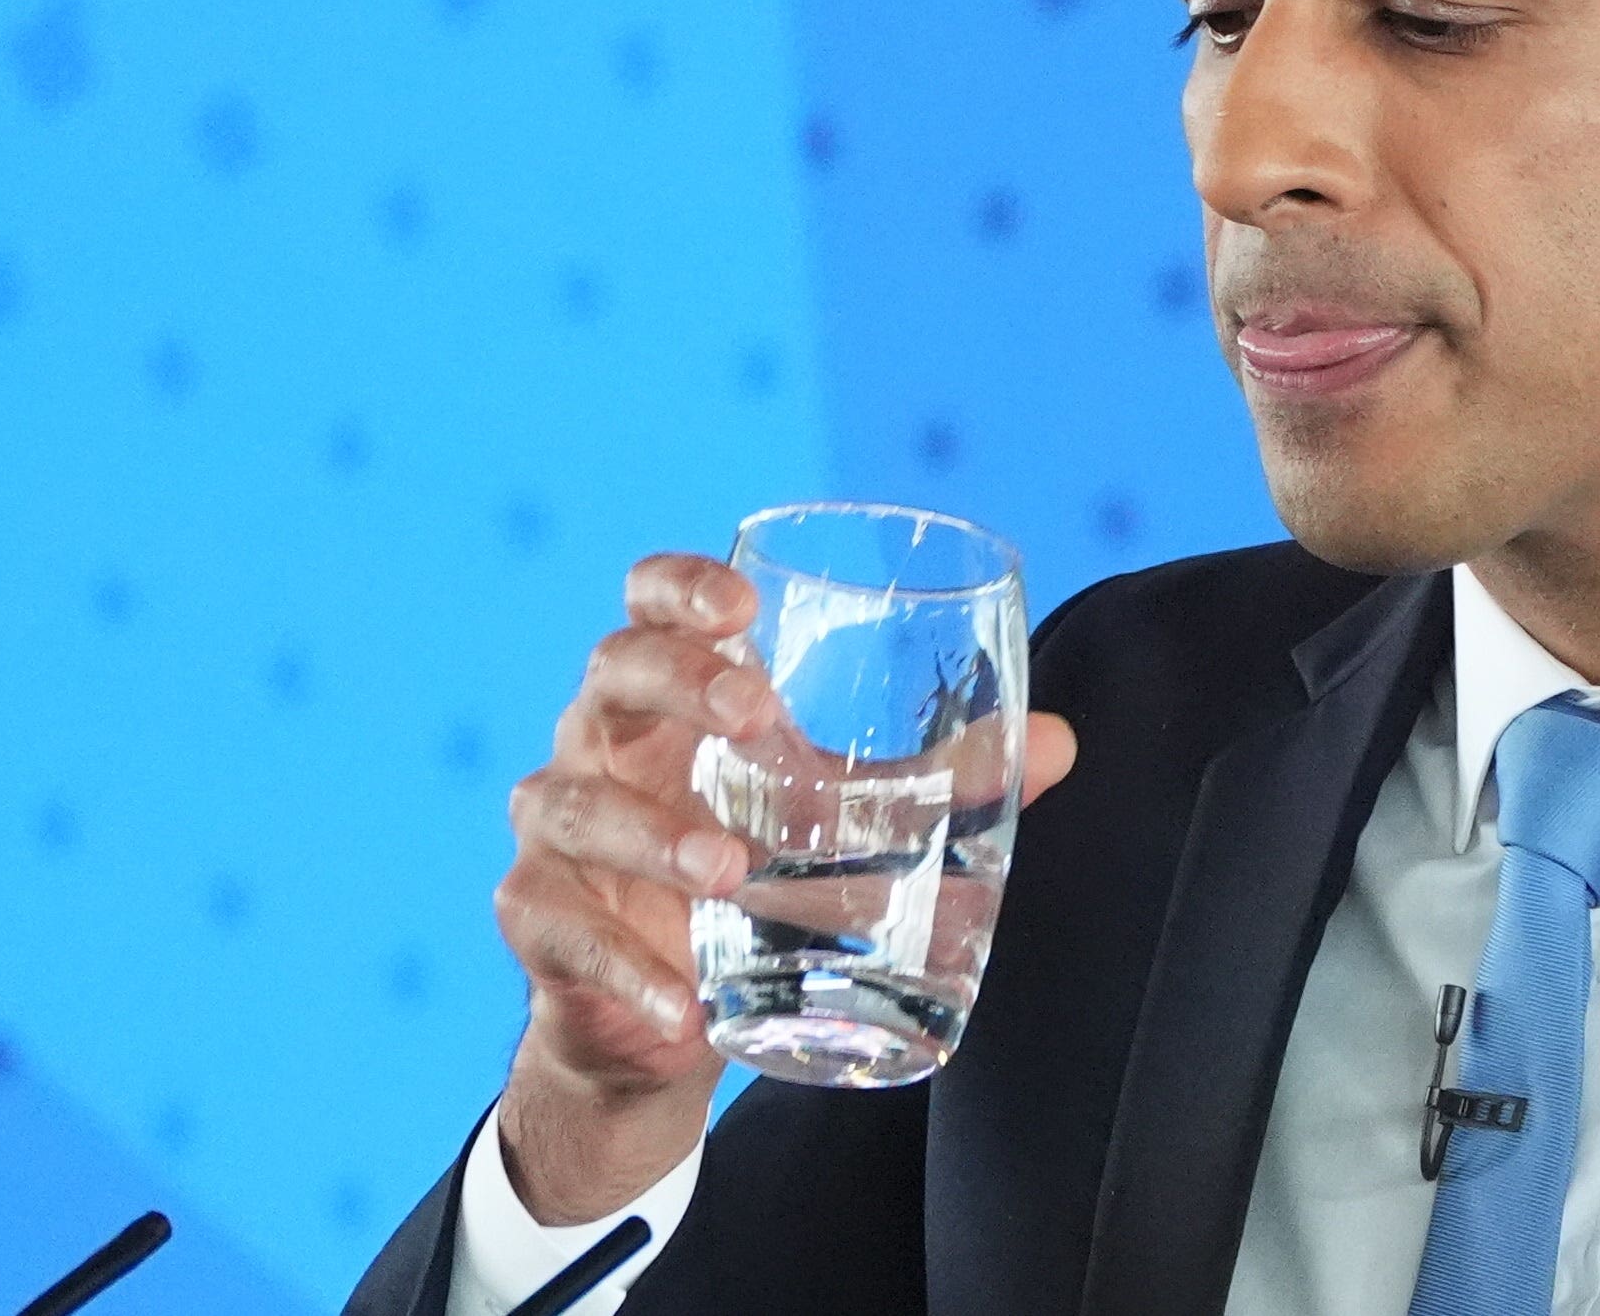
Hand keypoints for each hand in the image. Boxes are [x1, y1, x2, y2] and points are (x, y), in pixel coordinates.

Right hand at [491, 553, 1077, 1220]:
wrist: (661, 1009)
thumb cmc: (751, 867)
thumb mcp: (840, 817)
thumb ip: (937, 780)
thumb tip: (1062, 742)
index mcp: (670, 694)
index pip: (650, 604)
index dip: (681, 589)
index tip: (743, 606)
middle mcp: (600, 742)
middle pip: (610, 673)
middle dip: (676, 682)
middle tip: (751, 716)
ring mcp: (558, 831)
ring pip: (577, 804)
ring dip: (654, 836)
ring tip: (730, 871)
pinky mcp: (537, 920)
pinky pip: (561, 930)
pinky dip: (624, 968)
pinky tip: (681, 1002)